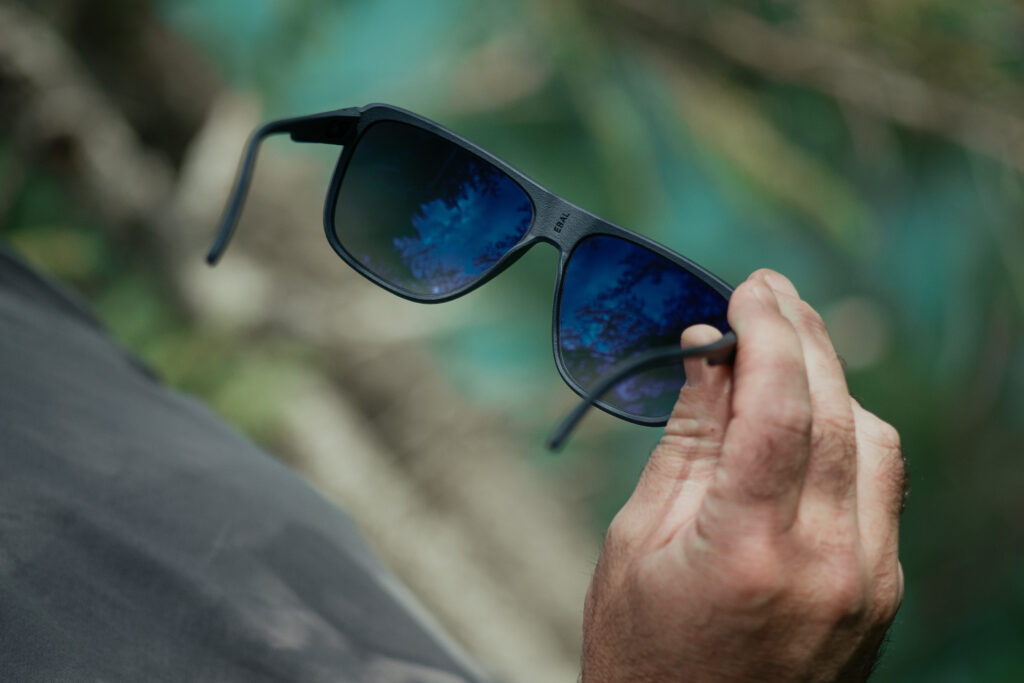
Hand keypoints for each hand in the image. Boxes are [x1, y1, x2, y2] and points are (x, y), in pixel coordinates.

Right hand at [581, 269, 904, 681]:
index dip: (767, 332)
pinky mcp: (882, 593)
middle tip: (766, 294)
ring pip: (873, 441)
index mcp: (748, 550)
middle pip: (836, 411)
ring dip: (831, 382)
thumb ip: (686, 443)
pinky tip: (806, 418)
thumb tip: (708, 353)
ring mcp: (869, 583)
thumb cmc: (641, 655)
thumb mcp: (635, 543)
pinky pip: (881, 487)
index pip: (780, 407)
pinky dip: (846, 434)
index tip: (748, 288)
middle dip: (802, 337)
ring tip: (781, 350)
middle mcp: (828, 564)